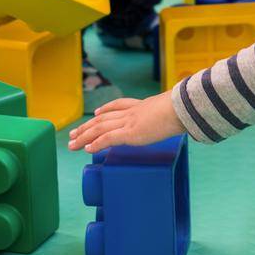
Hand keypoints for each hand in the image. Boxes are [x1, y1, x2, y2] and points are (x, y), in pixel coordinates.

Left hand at [68, 93, 184, 153]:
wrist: (181, 108)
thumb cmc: (182, 109)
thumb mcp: (172, 110)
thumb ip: (169, 114)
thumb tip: (178, 119)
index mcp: (141, 106)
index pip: (118, 105)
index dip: (105, 109)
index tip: (96, 113)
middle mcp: (131, 112)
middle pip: (103, 118)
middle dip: (87, 126)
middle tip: (73, 133)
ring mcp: (129, 122)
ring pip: (100, 128)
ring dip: (84, 136)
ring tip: (72, 143)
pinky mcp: (130, 133)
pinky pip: (108, 139)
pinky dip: (96, 144)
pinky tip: (87, 149)